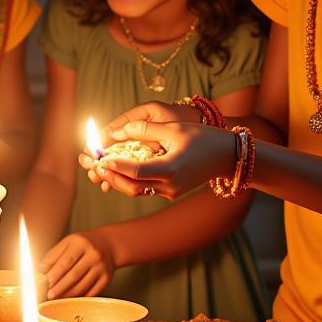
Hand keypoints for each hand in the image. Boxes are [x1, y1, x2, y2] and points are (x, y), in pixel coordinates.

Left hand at [40, 231, 115, 298]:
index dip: (55, 273)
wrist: (108, 244)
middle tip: (50, 294)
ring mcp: (101, 267)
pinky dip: (80, 297)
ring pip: (82, 286)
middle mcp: (93, 254)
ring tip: (58, 297)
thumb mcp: (68, 242)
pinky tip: (71, 298)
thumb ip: (53, 255)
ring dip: (68, 294)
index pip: (66, 261)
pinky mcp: (106, 278)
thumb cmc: (84, 244)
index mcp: (80, 243)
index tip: (46, 282)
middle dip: (60, 287)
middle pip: (74, 275)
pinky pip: (91, 292)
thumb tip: (40, 269)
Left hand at [93, 102, 236, 198]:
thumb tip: (118, 130)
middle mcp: (170, 186)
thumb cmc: (203, 138)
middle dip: (111, 176)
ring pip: (136, 190)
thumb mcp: (173, 128)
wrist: (227, 156)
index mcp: (171, 170)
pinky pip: (145, 189)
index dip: (115, 166)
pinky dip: (130, 181)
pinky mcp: (172, 192)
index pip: (136, 171)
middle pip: (132, 186)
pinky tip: (119, 170)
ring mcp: (171, 192)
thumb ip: (144, 129)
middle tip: (94, 165)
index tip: (100, 158)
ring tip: (101, 168)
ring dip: (118, 180)